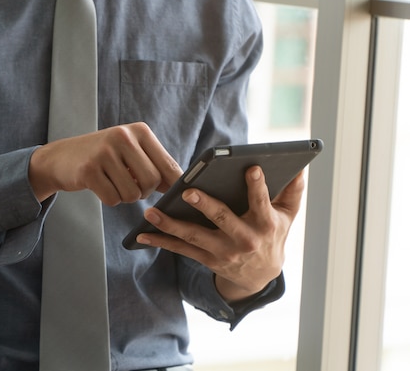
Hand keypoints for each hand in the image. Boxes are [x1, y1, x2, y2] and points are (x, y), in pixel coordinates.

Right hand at [29, 122, 182, 205]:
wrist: (61, 157)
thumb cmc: (103, 157)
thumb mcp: (130, 152)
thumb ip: (155, 165)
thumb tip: (182, 185)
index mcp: (139, 131)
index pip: (168, 165)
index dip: (172, 185)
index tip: (171, 195)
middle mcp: (123, 137)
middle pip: (152, 182)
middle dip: (144, 192)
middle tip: (131, 186)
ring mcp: (104, 152)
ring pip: (132, 194)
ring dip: (125, 196)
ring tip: (113, 183)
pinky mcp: (89, 170)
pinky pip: (113, 199)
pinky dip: (109, 199)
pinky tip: (100, 186)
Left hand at [136, 166, 304, 302]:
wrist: (261, 276)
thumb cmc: (273, 235)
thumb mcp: (288, 215)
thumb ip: (293, 190)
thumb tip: (300, 165)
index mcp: (264, 224)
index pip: (261, 203)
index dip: (257, 186)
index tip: (251, 168)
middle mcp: (243, 239)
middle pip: (222, 219)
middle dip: (205, 205)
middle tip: (188, 191)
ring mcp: (222, 251)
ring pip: (194, 236)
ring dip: (170, 224)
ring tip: (151, 212)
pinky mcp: (206, 259)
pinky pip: (181, 249)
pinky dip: (160, 241)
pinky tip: (142, 234)